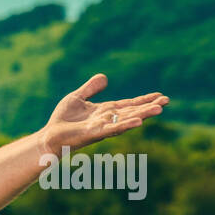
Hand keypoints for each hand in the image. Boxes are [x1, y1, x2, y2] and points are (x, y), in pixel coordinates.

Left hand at [40, 74, 168, 155]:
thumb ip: (90, 89)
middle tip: (166, 101)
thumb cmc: (62, 120)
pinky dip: (125, 125)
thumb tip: (104, 77)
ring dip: (142, 115)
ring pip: (126, 120)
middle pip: (132, 112)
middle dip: (148, 107)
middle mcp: (107, 120)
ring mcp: (101, 127)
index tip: (160, 95)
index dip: (144, 100)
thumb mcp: (76, 98)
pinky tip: (138, 122)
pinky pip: (112, 129)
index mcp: (105, 111)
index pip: (128, 105)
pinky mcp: (93, 134)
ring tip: (159, 109)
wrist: (48, 136)